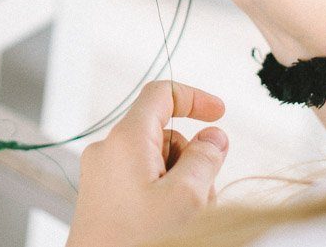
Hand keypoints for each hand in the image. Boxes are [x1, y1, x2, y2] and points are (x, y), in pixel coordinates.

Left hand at [68, 81, 228, 246]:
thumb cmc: (139, 241)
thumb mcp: (187, 198)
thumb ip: (205, 159)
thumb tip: (214, 136)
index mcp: (125, 139)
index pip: (161, 94)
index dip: (194, 98)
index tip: (221, 114)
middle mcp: (109, 151)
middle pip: (164, 136)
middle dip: (192, 161)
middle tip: (201, 199)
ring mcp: (104, 175)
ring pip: (157, 164)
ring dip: (181, 186)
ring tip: (184, 220)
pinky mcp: (103, 197)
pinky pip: (142, 184)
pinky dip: (163, 199)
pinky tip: (170, 225)